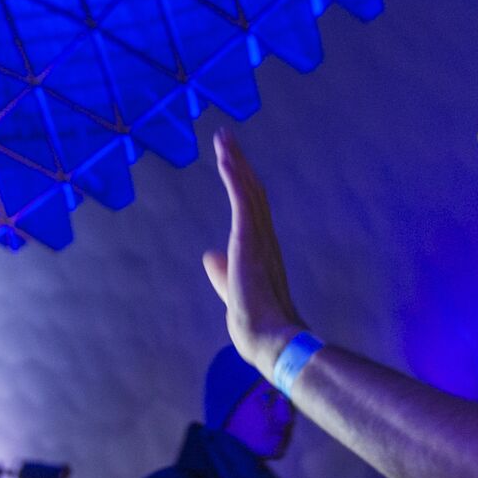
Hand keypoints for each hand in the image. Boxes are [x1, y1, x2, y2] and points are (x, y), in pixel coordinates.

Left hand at [202, 127, 306, 372]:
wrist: (269, 339)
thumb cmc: (255, 324)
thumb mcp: (230, 291)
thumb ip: (221, 272)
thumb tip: (208, 256)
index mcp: (262, 250)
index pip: (251, 210)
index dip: (243, 184)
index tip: (233, 163)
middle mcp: (265, 238)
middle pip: (252, 192)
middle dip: (239, 164)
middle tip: (227, 139)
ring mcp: (259, 238)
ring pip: (248, 191)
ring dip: (236, 162)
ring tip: (223, 139)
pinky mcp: (249, 239)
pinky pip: (242, 201)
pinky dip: (235, 177)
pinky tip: (226, 159)